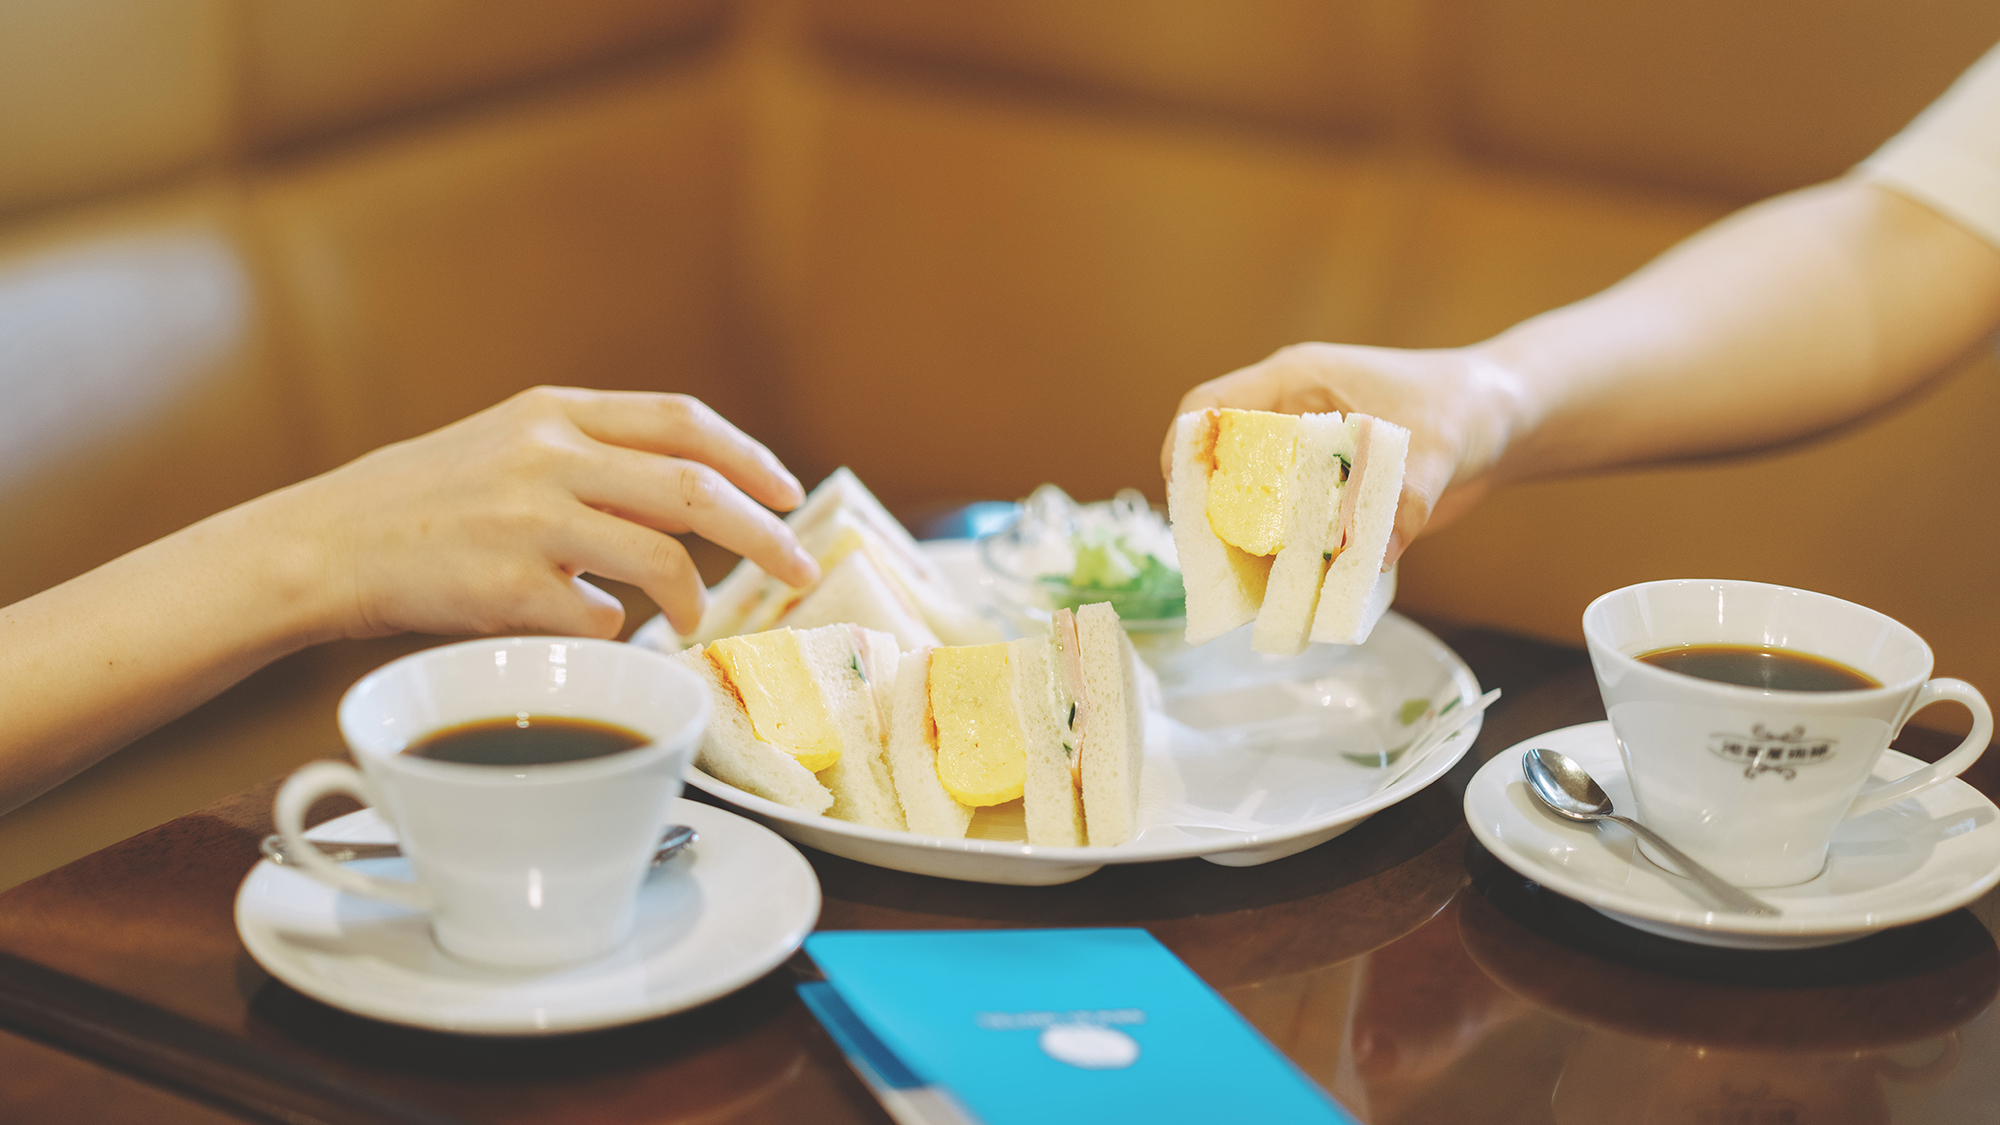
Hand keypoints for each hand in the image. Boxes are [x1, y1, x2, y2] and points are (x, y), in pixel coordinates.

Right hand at [271, 387, 817, 640]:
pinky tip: (586, 630)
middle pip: (695, 489)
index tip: (789, 493)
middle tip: (800, 570)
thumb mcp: (506, 446)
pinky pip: (600, 620)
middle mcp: (547, 455)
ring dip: (693, 599)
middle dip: (765, 535)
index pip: (681, 420)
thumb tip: (692, 501)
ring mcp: (529, 521)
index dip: (749, 458)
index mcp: (553, 410)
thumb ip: (592, 460)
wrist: (322, 544)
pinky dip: (609, 632)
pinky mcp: (508, 589)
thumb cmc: (422, 504)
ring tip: (691, 619)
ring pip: (663, 560)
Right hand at [1162, 343, 1521, 565]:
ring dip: (1245, 547)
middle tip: (1210, 563)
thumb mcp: (1435, 446)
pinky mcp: (1329, 496)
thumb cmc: (1464, 407)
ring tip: (1244, 592)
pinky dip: (1287, 562)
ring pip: (1251, 504)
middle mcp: (1289, 420)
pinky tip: (1292, 595)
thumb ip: (1402, 496)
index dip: (1185, 450)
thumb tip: (1368, 555)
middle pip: (1221, 463)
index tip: (1181, 501)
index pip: (1209, 406)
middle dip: (1209, 513)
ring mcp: (1307, 460)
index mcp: (1294, 382)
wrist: (1504, 422)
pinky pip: (1290, 531)